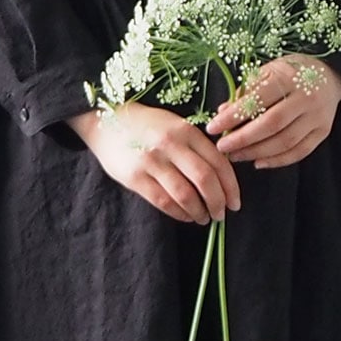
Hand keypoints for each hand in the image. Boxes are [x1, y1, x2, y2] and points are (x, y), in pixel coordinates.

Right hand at [67, 101, 240, 224]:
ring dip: (199, 212)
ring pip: (185, 194)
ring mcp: (151, 161)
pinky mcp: (134, 177)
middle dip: (218, 202)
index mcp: (186, 130)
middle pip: (205, 179)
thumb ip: (196, 145)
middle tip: (222, 214)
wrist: (104, 122)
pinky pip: (163, 202)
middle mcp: (170, 144)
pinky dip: (179, 214)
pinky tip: (186, 216)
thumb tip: (221, 175)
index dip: (231, 186)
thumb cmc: (147, 125)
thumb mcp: (175, 125)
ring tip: (204, 218)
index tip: (235, 202)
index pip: (218, 162)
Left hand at [204, 55, 340, 168]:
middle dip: (243, 139)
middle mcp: (306, 97)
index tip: (213, 127)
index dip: (234, 116)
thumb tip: (222, 112)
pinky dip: (278, 161)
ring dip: (257, 152)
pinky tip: (258, 162)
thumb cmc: (291, 72)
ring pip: (285, 142)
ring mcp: (317, 116)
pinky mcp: (323, 131)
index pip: (258, 100)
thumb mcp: (268, 71)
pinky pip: (299, 152)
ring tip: (236, 156)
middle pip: (272, 124)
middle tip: (222, 147)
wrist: (330, 75)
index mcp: (289, 78)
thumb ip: (246, 91)